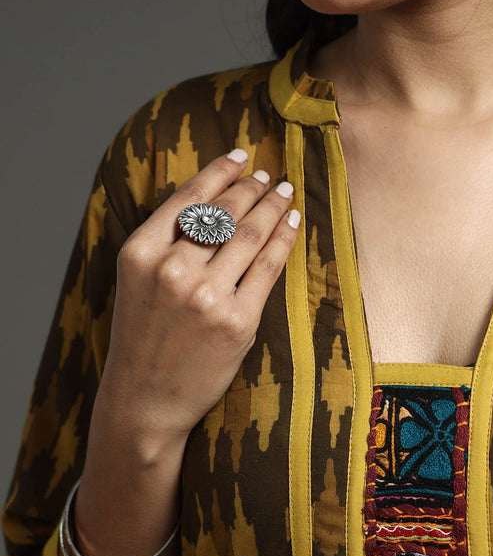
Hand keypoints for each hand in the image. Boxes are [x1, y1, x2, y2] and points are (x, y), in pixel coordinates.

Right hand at [97, 149, 299, 446]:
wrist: (146, 398)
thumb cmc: (144, 338)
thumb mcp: (139, 282)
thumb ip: (167, 243)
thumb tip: (216, 203)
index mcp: (140, 253)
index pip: (189, 198)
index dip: (220, 172)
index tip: (240, 157)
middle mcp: (172, 270)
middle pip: (224, 213)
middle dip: (252, 188)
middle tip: (270, 176)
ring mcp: (207, 297)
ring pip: (250, 236)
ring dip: (273, 207)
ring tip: (284, 193)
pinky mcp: (238, 322)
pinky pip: (269, 269)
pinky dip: (284, 241)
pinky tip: (292, 225)